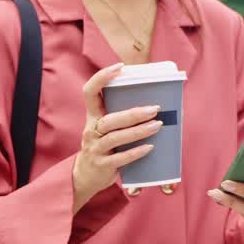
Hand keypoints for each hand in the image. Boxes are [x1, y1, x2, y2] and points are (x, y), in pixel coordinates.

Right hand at [72, 62, 162, 209]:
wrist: (86, 176)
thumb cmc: (103, 146)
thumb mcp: (106, 128)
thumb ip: (122, 116)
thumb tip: (157, 103)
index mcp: (93, 116)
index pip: (90, 91)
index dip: (102, 77)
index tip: (120, 67)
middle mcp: (91, 130)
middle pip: (109, 119)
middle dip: (133, 113)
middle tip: (155, 108)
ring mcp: (95, 148)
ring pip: (115, 137)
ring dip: (138, 131)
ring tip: (157, 125)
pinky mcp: (101, 165)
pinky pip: (119, 158)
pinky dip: (135, 152)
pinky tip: (149, 147)